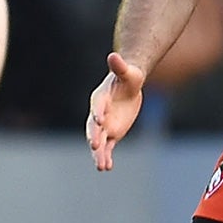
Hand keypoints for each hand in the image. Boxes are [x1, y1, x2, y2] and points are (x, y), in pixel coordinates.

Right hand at [86, 52, 144, 171]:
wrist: (129, 88)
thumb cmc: (128, 78)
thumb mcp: (128, 72)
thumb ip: (119, 66)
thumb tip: (114, 55)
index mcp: (100, 98)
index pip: (97, 106)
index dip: (98, 112)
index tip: (99, 121)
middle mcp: (98, 114)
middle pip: (94, 127)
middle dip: (94, 136)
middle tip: (94, 146)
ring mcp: (105, 125)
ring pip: (99, 141)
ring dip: (99, 153)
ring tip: (102, 166)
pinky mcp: (112, 133)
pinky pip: (108, 147)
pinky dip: (106, 156)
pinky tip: (107, 167)